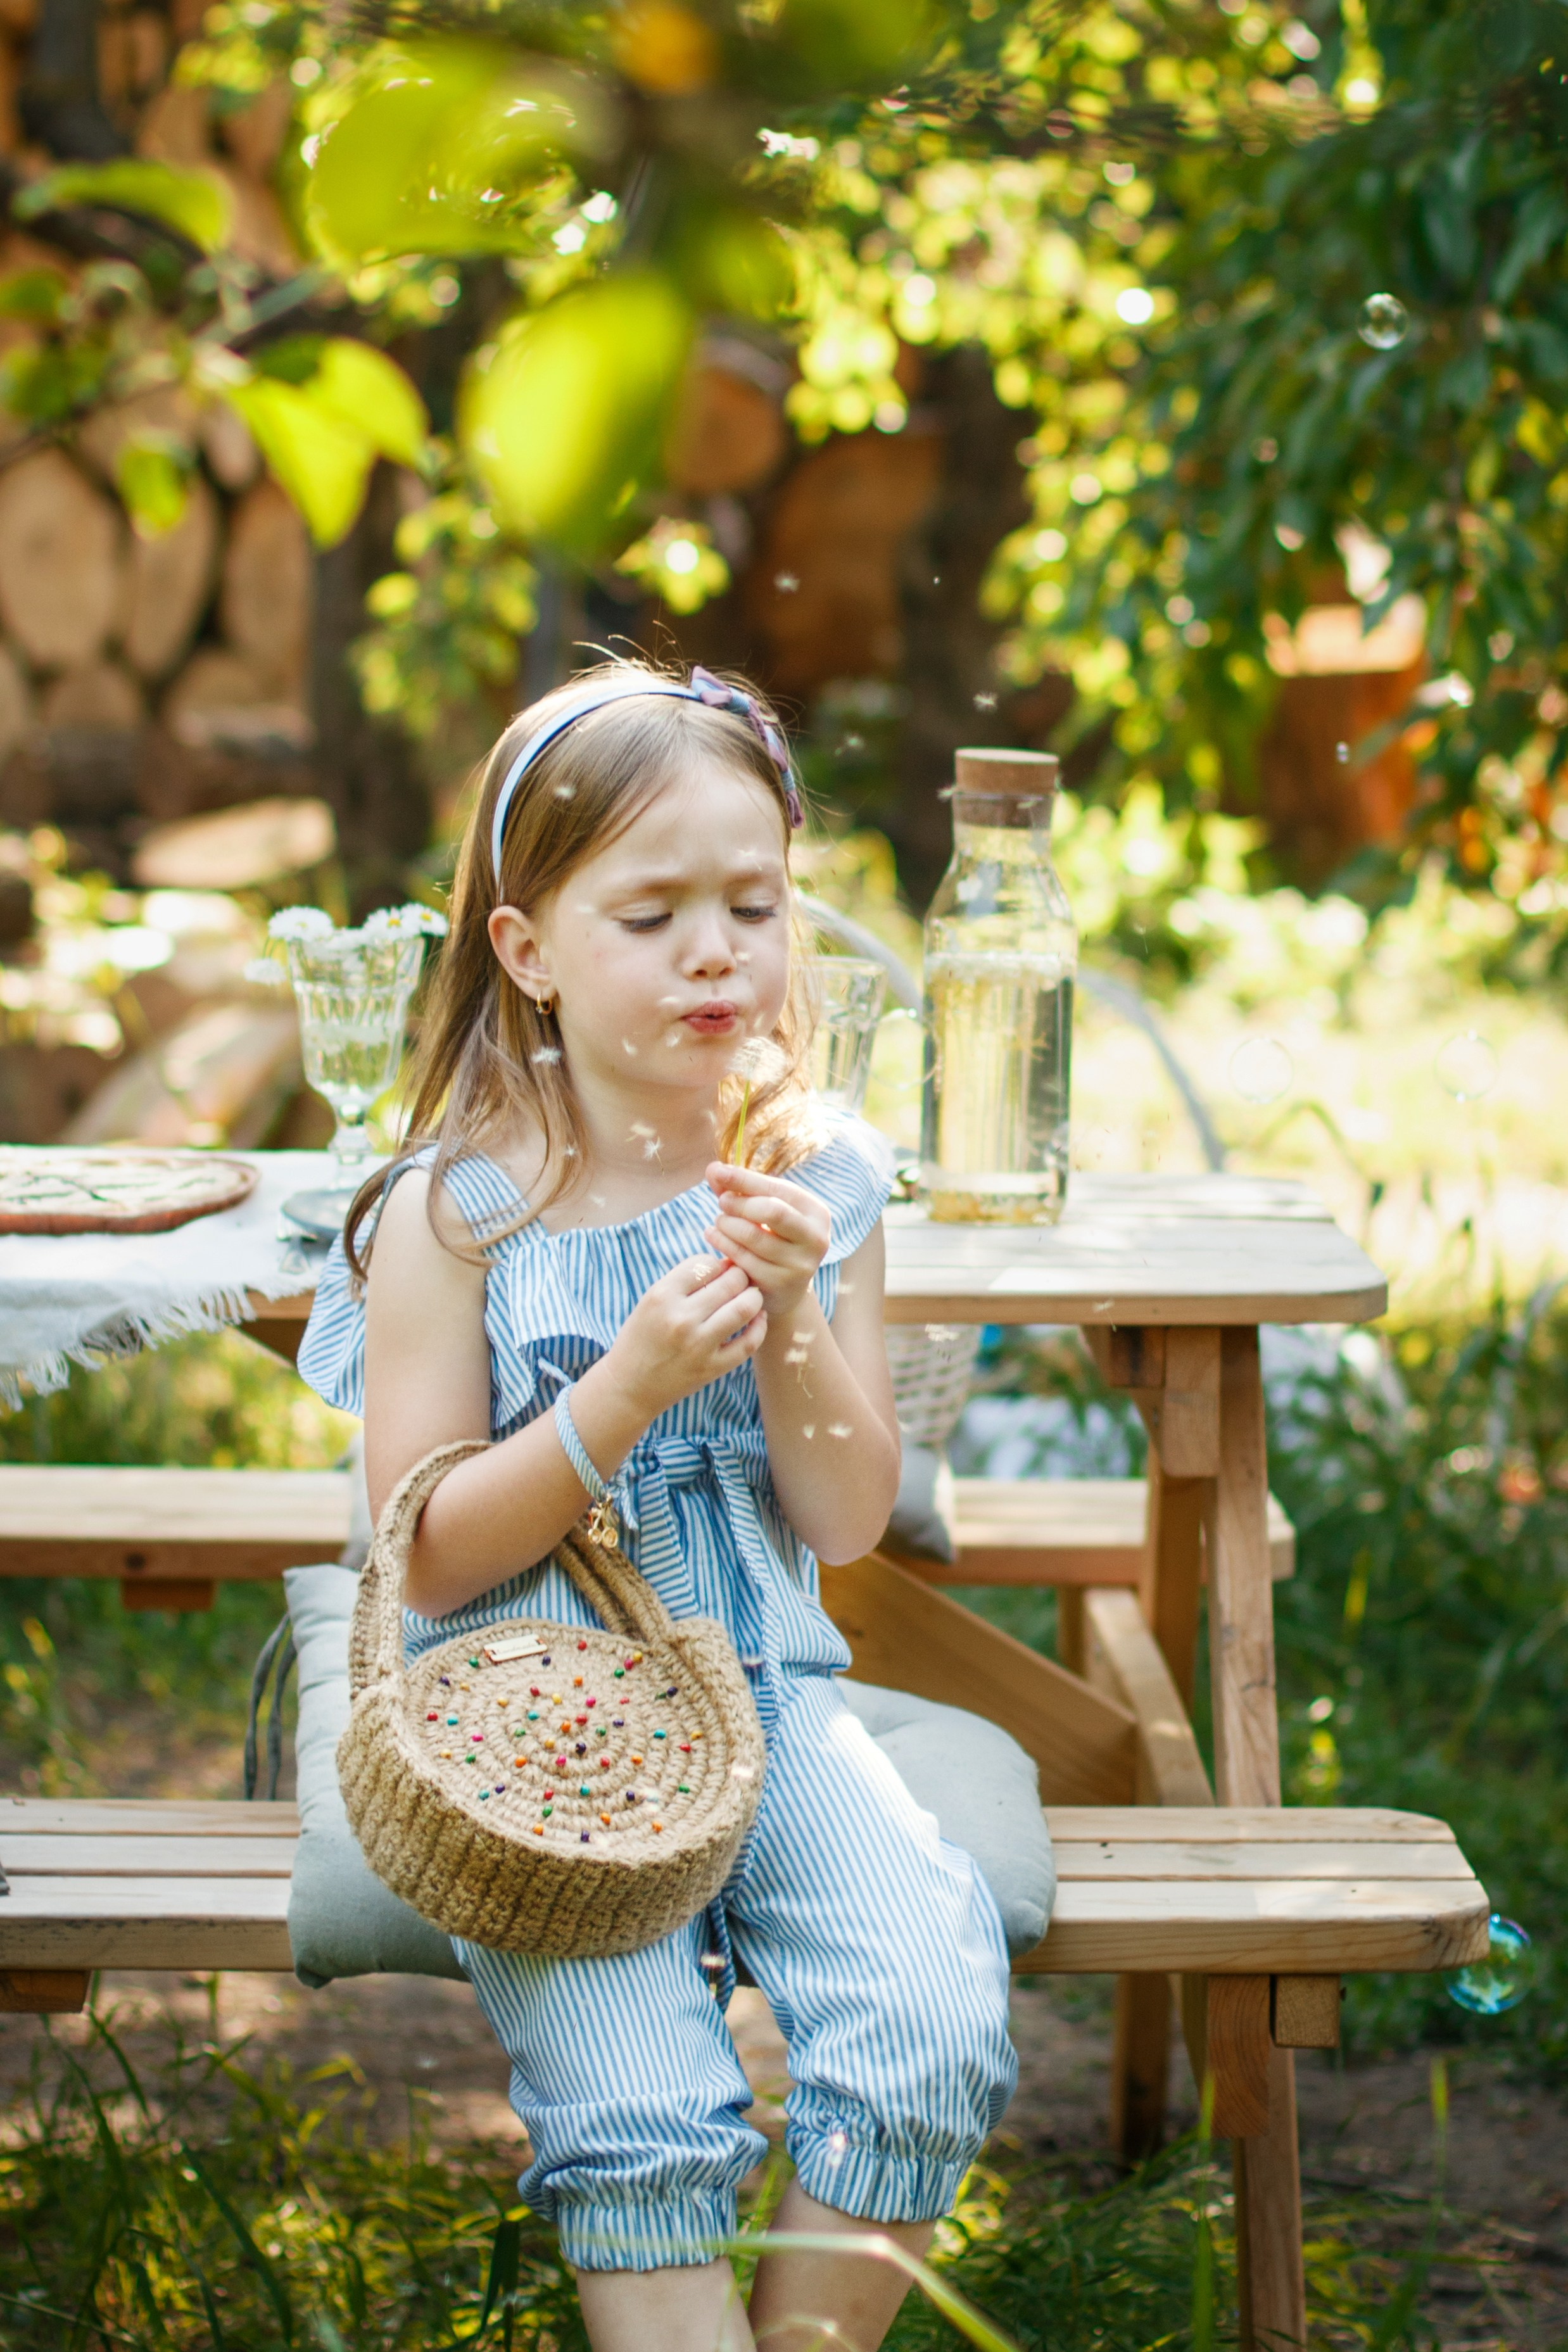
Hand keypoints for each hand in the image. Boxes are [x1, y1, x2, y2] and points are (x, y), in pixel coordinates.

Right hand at [605, 1254, 766, 1419]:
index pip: (706, 1263)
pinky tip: (757, 1319)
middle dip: (740, 1277)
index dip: (717, 1265)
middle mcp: (681, 1318)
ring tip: (750, 1297)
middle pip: (730, 1282)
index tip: (718, 1273)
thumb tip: (728, 1263)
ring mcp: (698, 1345)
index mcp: (662, 1295)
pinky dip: (759, 1327)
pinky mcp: (711, 1368)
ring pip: (744, 1308)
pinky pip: (749, 1343)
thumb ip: (685, 1282)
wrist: (629, 1385)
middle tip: (739, 1282)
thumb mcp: (651, 1301)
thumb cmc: (642, 1337)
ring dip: (753, 1298)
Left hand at [704, 1162, 830, 1321]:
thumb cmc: (773, 1237)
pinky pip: (742, 1259)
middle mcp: (815, 1238)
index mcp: (816, 1212)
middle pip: (771, 1210)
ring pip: (752, 1236)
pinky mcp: (780, 1284)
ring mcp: (800, 1264)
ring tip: (718, 1221)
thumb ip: (740, 1189)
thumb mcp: (764, 1211)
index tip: (717, 1172)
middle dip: (739, 1203)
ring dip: (727, 1224)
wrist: (785, 1288)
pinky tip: (713, 1235)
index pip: (776, 1189)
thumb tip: (713, 1169)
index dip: (744, 1179)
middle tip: (722, 1203)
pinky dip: (722, 1243)